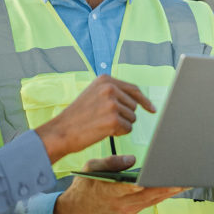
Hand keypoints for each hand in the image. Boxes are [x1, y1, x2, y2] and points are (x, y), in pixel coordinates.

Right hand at [35, 75, 155, 163]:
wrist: (60, 132)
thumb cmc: (77, 117)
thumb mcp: (93, 94)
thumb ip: (113, 92)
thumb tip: (138, 99)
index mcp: (105, 79)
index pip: (133, 89)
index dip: (144, 101)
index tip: (152, 109)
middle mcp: (109, 88)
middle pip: (134, 106)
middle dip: (124, 115)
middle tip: (104, 120)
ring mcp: (112, 104)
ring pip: (132, 118)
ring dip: (121, 125)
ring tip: (101, 124)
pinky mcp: (113, 119)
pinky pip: (128, 129)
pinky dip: (119, 133)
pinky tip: (103, 131)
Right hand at [53, 155, 184, 213]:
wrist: (77, 211)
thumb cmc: (84, 186)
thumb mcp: (90, 167)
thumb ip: (111, 162)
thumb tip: (132, 159)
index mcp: (111, 191)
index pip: (133, 186)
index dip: (149, 182)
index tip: (162, 175)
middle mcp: (123, 203)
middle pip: (151, 193)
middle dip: (170, 184)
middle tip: (187, 174)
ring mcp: (129, 209)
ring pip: (155, 199)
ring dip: (172, 190)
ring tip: (189, 178)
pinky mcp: (133, 210)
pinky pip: (152, 202)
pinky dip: (165, 193)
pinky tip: (177, 186)